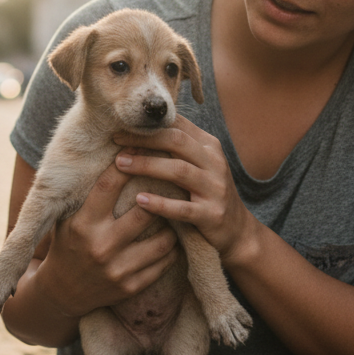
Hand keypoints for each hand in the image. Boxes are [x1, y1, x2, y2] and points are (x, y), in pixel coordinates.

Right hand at [35, 163, 178, 317]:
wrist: (62, 292)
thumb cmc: (68, 244)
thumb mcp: (68, 217)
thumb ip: (86, 194)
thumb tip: (114, 157)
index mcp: (82, 224)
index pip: (108, 186)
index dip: (127, 164)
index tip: (140, 148)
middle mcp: (100, 246)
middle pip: (144, 212)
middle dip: (159, 196)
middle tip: (172, 183)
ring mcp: (118, 269)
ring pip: (162, 240)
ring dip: (172, 223)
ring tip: (175, 211)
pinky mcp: (131, 287)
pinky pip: (164, 263)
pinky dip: (173, 248)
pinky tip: (174, 237)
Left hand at [113, 116, 256, 262]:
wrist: (237, 231)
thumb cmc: (207, 193)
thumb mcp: (199, 164)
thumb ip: (178, 147)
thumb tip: (140, 127)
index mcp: (209, 146)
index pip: (178, 125)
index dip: (149, 124)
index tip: (121, 125)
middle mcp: (215, 163)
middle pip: (177, 141)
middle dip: (144, 139)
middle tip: (116, 142)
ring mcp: (215, 189)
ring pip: (179, 170)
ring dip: (147, 165)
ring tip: (120, 165)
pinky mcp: (212, 215)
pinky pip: (183, 208)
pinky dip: (160, 203)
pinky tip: (139, 200)